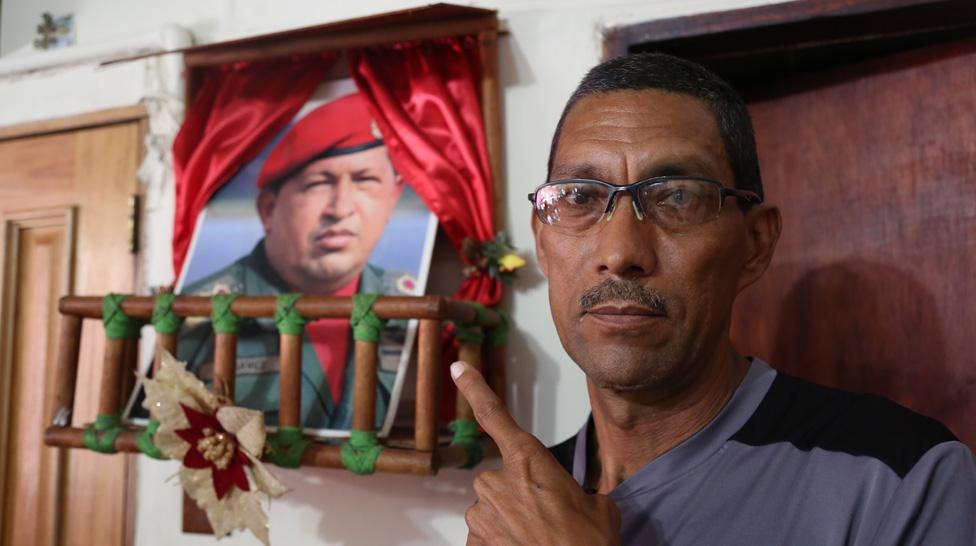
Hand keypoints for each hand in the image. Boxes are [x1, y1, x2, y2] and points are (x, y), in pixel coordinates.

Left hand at [451, 361, 620, 545]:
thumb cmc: (587, 545)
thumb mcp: (599, 507)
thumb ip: (578, 492)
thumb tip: (581, 501)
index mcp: (529, 460)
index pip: (495, 415)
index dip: (474, 388)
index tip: (459, 367)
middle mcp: (497, 481)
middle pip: (500, 479)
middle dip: (518, 496)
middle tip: (546, 518)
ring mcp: (482, 513)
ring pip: (490, 510)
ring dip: (509, 522)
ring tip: (538, 539)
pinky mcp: (473, 541)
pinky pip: (484, 537)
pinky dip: (500, 543)